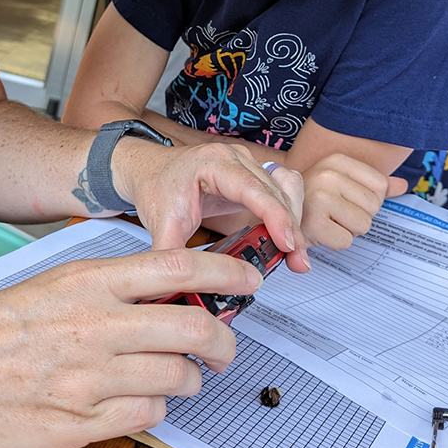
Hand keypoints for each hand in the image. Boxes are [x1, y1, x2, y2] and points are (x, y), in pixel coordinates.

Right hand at [0, 248, 263, 447]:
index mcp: (92, 282)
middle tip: (224, 348)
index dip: (227, 271)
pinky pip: (150, 416)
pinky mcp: (85, 421)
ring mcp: (93, 376)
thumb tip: (175, 289)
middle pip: (194, 326)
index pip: (179, 266)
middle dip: (224, 340)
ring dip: (189, 378)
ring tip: (176, 376)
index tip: (250, 279)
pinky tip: (136, 400)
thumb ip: (116, 286)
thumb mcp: (59, 283)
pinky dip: (156, 408)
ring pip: (178, 376)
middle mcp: (99, 325)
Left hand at [112, 141, 308, 271]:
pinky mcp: (252, 175)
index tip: (287, 244)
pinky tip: (286, 238)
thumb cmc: (156, 187)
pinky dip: (289, 213)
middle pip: (276, 191)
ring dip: (294, 222)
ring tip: (295, 256)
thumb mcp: (161, 223)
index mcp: (213, 163)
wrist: (150, 170)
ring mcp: (247, 164)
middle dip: (291, 228)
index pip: (253, 189)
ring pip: (286, 190)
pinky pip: (282, 190)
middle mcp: (235, 158)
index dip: (276, 216)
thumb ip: (172, 256)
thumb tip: (177, 288)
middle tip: (297, 262)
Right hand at [301, 153, 407, 248]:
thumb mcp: (342, 184)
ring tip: (327, 221)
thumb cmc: (311, 200)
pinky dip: (335, 242)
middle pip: (374, 206)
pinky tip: (321, 231)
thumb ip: (373, 184)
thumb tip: (403, 185)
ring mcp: (319, 197)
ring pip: (363, 225)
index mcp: (337, 161)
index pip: (380, 186)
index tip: (344, 199)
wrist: (278, 214)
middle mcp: (327, 174)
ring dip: (347, 229)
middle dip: (357, 215)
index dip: (367, 199)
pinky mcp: (313, 222)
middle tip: (333, 212)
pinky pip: (346, 240)